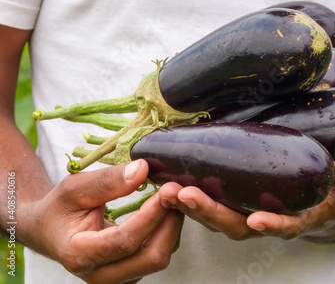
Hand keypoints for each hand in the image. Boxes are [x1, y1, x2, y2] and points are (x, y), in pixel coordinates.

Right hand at [22, 159, 182, 283]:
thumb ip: (107, 181)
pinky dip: (167, 232)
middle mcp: (100, 276)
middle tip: (175, 191)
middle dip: (169, 223)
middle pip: (151, 258)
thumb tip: (142, 170)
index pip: (125, 241)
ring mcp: (117, 279)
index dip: (150, 215)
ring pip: (160, 258)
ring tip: (171, 197)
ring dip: (172, 226)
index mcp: (79, 255)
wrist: (50, 231)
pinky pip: (159, 256)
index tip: (166, 191)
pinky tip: (165, 210)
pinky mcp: (131, 274)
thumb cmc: (60, 209)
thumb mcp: (73, 188)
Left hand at [158, 152, 334, 241]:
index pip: (287, 226)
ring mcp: (252, 208)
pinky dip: (191, 192)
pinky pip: (214, 199)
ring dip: (191, 205)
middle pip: (237, 225)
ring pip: (218, 215)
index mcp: (302, 218)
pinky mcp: (240, 196)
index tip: (257, 219)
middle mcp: (271, 218)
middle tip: (183, 196)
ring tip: (166, 188)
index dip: (274, 225)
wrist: (331, 194)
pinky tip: (171, 176)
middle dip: (209, 214)